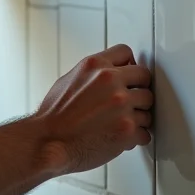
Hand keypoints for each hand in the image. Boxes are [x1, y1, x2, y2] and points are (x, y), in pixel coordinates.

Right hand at [33, 43, 152, 175]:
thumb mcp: (68, 80)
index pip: (126, 52)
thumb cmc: (53, 116)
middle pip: (145, 78)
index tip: (128, 77)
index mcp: (95, 65)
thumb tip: (110, 73)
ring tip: (120, 124)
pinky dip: (135, 138)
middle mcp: (111, 81)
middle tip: (129, 103)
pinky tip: (121, 138)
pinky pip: (145, 132)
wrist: (47, 142)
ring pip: (148, 108)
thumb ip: (93, 74)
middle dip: (138, 91)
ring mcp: (122, 105)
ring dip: (138, 117)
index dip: (128, 66)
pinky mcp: (127, 129)